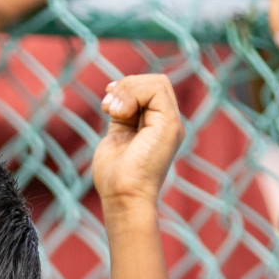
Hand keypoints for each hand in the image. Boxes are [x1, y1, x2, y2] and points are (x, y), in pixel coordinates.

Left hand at [93, 75, 182, 209]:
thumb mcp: (116, 136)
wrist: (123, 196)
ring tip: (111, 111)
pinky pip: (157, 89)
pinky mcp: (169, 124)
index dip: (127, 87)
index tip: (107, 102)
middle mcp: (167, 123)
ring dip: (127, 90)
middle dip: (126, 86)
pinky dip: (133, 94)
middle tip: (107, 106)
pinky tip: (119, 113)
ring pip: (157, 82)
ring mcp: (171, 124)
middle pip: (154, 82)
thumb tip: (115, 93)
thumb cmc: (115, 176)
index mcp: (157, 126)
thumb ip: (122, 115)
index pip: (149, 90)